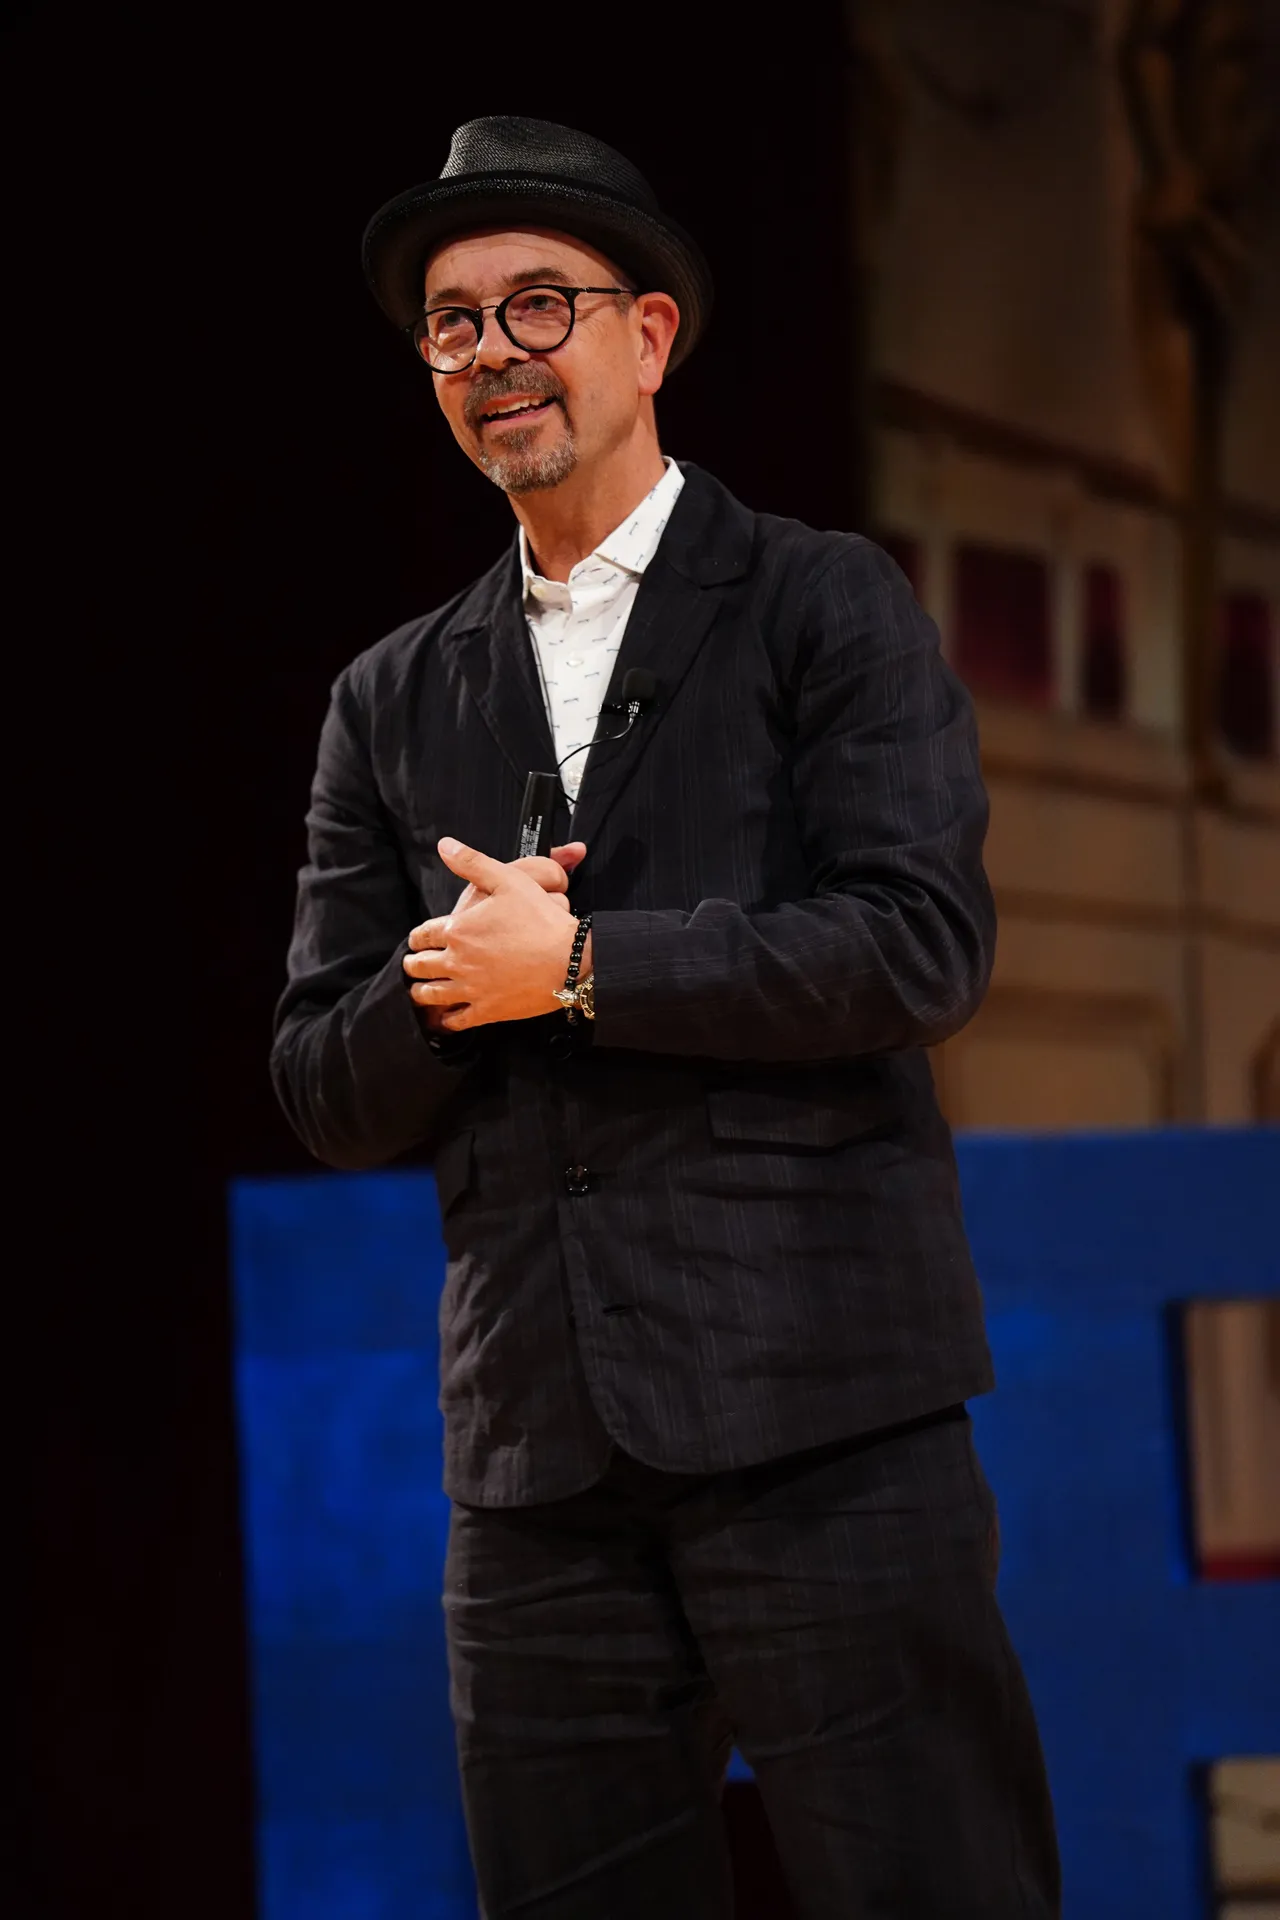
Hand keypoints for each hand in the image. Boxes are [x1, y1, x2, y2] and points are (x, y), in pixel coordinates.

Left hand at [404, 838, 591, 1031]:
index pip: (422, 935)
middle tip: (413, 964)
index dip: (416, 937)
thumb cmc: (541, 919)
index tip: (416, 940)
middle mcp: (457, 961)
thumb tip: (445, 845)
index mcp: (458, 930)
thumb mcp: (508, 880)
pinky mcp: (487, 1011)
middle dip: (413, 964)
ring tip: (420, 990)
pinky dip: (446, 1019)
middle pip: (420, 966)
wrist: (570, 960)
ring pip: (431, 994)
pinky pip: (457, 1020)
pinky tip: (445, 1018)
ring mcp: (470, 989)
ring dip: (421, 991)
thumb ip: (472, 863)